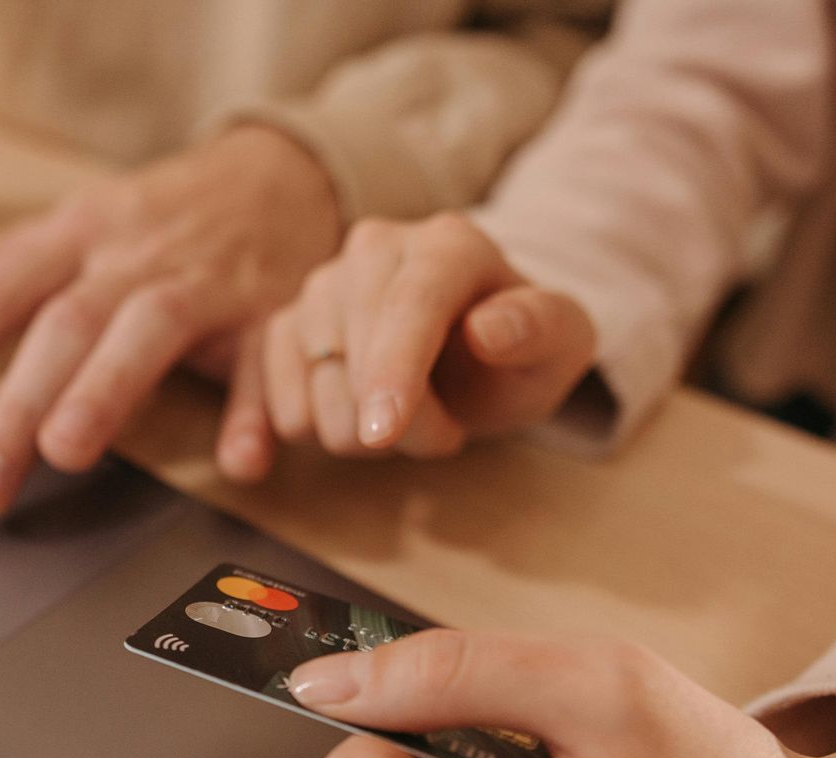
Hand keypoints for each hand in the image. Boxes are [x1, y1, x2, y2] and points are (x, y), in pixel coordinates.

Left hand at [0, 125, 340, 513]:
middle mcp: (130, 256)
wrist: (281, 177)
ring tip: (65, 453)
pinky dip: (253, 411)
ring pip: (149, 329)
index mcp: (71, 236)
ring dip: (105, 390)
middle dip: (14, 406)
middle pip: (62, 324)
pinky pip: (263, 360)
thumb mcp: (68, 227)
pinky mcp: (270, 314)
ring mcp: (203, 282)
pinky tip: (238, 462)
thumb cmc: (159, 221)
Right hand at [250, 213, 593, 461]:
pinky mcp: (285, 327)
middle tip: (444, 431)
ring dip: (360, 433)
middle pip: (356, 354)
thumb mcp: (560, 345)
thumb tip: (491, 329)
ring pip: (314, 389)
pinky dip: (301, 432)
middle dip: (400, 424)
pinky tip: (321, 434)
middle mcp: (374, 250)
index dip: (395, 370)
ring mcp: (322, 287)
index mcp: (447, 245)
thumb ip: (540, 329)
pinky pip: (275, 401)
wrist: (475, 354)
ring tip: (402, 418)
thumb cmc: (518, 353)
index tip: (384, 432)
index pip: (411, 303)